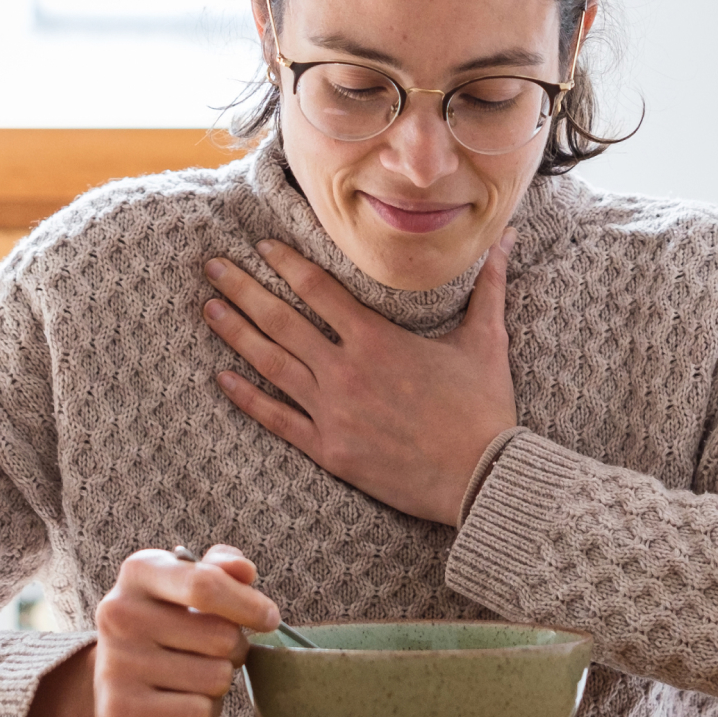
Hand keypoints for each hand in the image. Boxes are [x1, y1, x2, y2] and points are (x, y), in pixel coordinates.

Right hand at [27, 545, 279, 716]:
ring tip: (196, 672)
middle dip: (236, 647)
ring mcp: (116, 662)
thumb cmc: (166, 624)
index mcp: (139, 572)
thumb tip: (245, 571)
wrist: (113, 684)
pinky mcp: (121, 708)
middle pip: (222, 637)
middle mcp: (119, 613)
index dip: (248, 605)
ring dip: (221, 679)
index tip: (269, 619)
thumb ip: (220, 570)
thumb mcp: (186, 585)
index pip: (204, 585)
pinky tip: (183, 699)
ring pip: (217, 678)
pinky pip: (199, 711)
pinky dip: (205, 709)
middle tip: (218, 650)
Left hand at [202, 233, 519, 525]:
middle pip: (281, 320)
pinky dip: (247, 397)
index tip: (260, 246)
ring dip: (235, 333)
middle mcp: (346, 370)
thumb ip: (490, 286)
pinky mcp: (329, 449)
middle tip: (212, 266)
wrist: (481, 476)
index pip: (318, 289)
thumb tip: (509, 239)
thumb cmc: (485, 408)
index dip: (285, 263)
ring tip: (208, 308)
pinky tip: (222, 376)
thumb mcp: (487, 340)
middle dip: (243, 288)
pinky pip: (277, 419)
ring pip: (271, 364)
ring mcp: (333, 411)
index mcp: (377, 338)